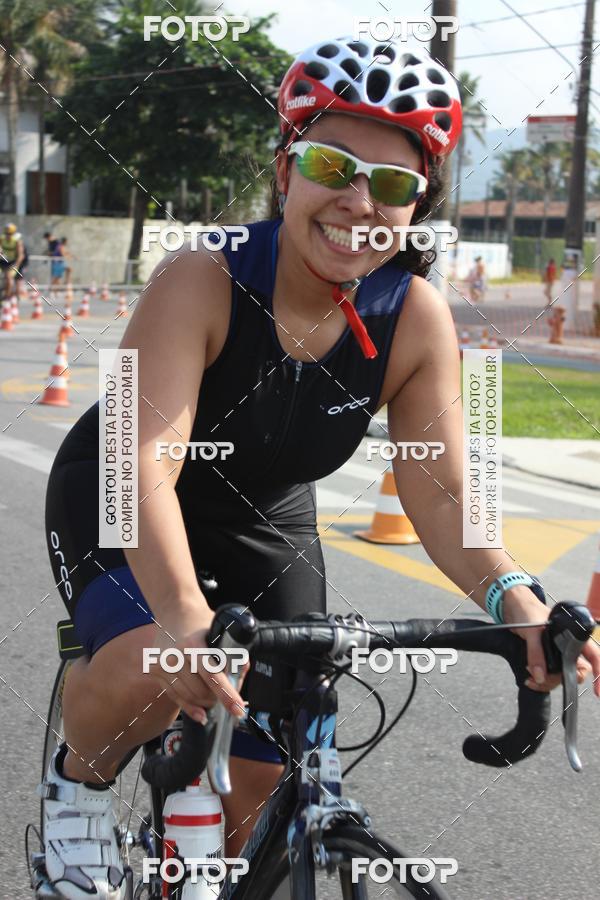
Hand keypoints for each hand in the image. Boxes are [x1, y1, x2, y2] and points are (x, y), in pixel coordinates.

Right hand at [145, 604, 247, 722]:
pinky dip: (190, 706)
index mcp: (192, 644)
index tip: (238, 710)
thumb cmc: (199, 621)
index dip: (227, 695)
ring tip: (213, 697)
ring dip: (204, 702)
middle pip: (201, 691)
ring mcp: (161, 665)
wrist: (173, 609)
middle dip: (217, 698)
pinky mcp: (154, 671)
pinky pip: (175, 697)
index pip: (212, 676)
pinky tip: (201, 713)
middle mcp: (173, 656)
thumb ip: (232, 653)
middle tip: (227, 695)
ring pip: (188, 697)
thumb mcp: (219, 631)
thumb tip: (240, 675)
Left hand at [503, 587, 599, 696]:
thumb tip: (540, 676)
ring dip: (547, 682)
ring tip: (530, 677)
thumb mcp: (532, 630)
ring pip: (561, 676)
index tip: (597, 691)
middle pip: (576, 672)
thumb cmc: (528, 611)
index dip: (599, 673)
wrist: (512, 608)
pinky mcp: (545, 660)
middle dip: (563, 680)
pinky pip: (548, 676)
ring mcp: (557, 654)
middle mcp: (568, 647)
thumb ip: (536, 652)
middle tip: (543, 678)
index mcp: (574, 636)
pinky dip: (540, 681)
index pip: (594, 656)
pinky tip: (529, 679)